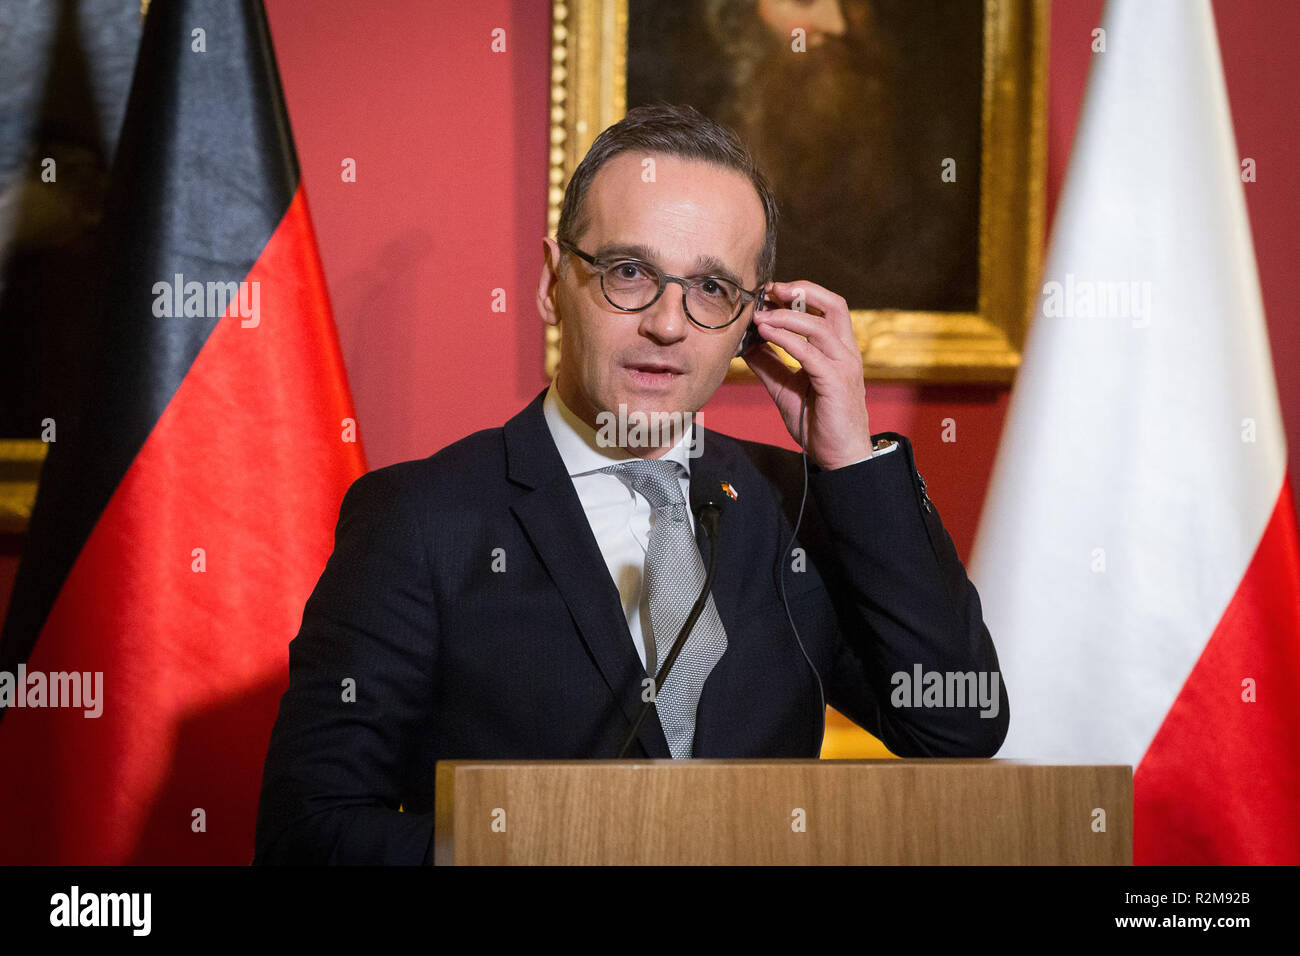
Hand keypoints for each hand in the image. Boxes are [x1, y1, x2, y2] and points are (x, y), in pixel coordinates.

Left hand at [743, 280, 871, 470]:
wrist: (838, 455)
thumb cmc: (817, 422)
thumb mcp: (785, 387)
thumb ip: (769, 364)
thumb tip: (745, 344)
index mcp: (838, 349)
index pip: (826, 307)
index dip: (800, 293)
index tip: (770, 291)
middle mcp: (846, 352)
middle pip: (833, 304)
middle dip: (801, 290)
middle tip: (771, 289)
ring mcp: (844, 366)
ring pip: (819, 325)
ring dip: (786, 315)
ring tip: (760, 315)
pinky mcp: (836, 382)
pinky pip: (810, 353)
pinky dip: (786, 339)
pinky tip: (765, 334)